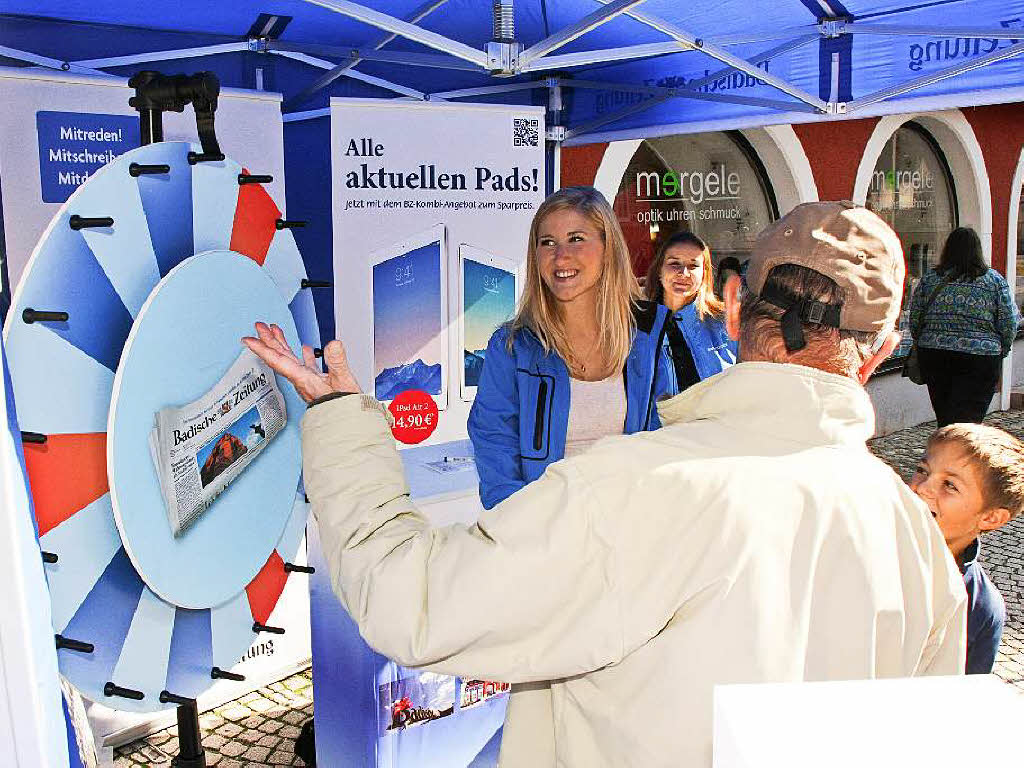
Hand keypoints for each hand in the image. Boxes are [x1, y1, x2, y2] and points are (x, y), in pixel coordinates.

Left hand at [242, 322, 361, 402]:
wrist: (347, 422)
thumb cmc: (343, 409)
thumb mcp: (343, 382)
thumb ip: (337, 362)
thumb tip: (333, 344)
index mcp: (303, 378)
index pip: (277, 360)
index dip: (262, 348)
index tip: (248, 339)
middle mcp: (301, 380)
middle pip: (279, 357)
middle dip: (268, 340)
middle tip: (259, 326)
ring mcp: (308, 382)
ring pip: (290, 359)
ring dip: (281, 344)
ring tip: (275, 331)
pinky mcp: (317, 383)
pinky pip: (305, 365)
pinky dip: (303, 355)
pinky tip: (304, 349)